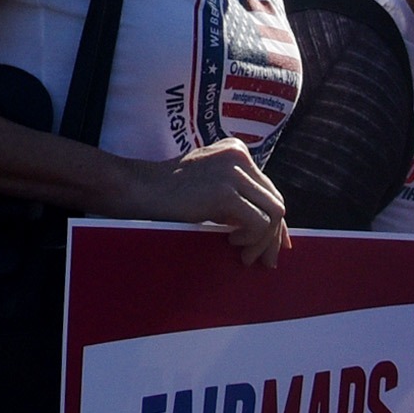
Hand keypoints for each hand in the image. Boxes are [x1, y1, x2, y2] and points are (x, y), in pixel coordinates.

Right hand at [106, 139, 286, 265]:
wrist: (137, 189)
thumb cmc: (166, 193)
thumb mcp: (209, 185)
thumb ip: (237, 196)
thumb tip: (269, 228)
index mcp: (235, 151)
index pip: (269, 190)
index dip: (276, 222)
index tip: (276, 246)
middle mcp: (239, 155)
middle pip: (276, 202)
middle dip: (273, 236)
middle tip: (263, 261)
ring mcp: (232, 171)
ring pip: (274, 214)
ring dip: (262, 241)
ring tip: (242, 254)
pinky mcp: (225, 192)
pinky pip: (259, 223)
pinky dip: (251, 239)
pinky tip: (230, 241)